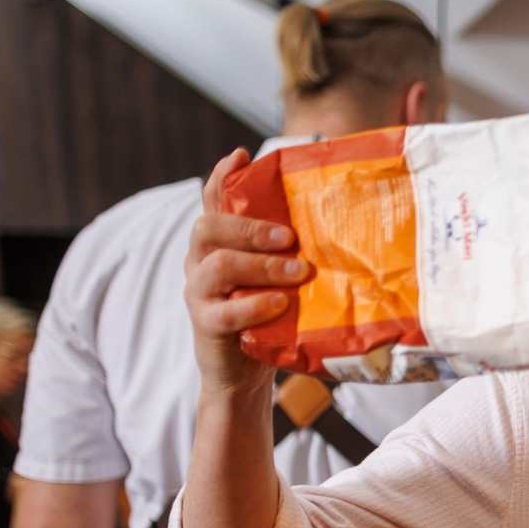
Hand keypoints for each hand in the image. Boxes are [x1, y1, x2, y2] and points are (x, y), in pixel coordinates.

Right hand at [184, 148, 301, 395]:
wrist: (246, 372)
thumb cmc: (269, 317)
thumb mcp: (278, 278)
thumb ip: (287, 252)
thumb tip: (329, 220)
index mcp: (217, 244)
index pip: (212, 202)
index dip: (223, 177)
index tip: (243, 155)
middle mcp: (200, 262)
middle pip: (209, 227)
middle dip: (251, 226)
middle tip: (291, 237)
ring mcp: (199, 293)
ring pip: (217, 264)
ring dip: (262, 265)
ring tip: (299, 272)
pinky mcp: (206, 324)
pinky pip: (224, 311)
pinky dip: (255, 304)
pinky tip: (280, 304)